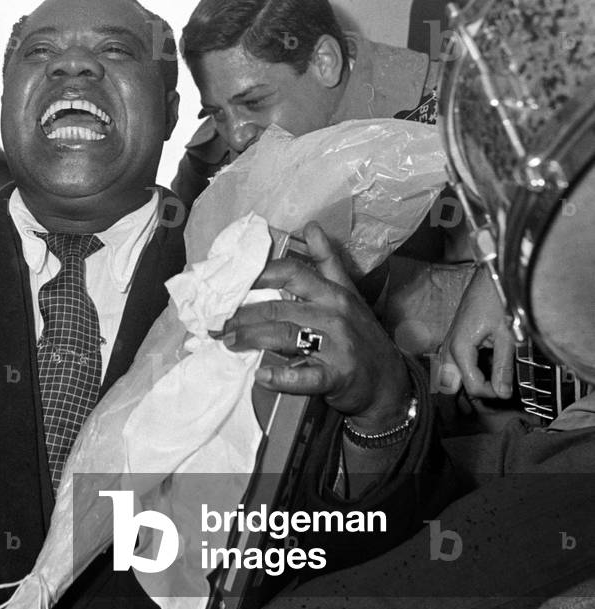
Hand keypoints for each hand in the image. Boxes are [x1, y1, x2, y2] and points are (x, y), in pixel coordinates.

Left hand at [221, 222, 411, 430]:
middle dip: (243, 315)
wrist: (390, 384)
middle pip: (279, 307)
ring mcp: (337, 346)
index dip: (259, 275)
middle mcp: (334, 314)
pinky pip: (305, 376)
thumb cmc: (360, 334)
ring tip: (228, 343)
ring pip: (286, 336)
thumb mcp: (347, 293)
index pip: (291, 273)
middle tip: (217, 322)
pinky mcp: (338, 377)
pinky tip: (261, 375)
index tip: (231, 284)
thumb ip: (326, 261)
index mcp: (332, 293)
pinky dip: (281, 377)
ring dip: (252, 339)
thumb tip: (311, 224)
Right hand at [438, 268, 514, 398]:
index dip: (492, 393)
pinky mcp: (453, 335)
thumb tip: (503, 393)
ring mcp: (449, 340)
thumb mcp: (506, 335)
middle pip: (452, 383)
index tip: (508, 390)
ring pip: (448, 373)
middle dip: (472, 391)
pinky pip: (451, 361)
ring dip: (464, 382)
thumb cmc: (497, 299)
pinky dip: (462, 370)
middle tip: (495, 390)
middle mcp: (449, 346)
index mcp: (460, 347)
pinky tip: (479, 370)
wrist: (489, 275)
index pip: (472, 385)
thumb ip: (503, 366)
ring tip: (486, 385)